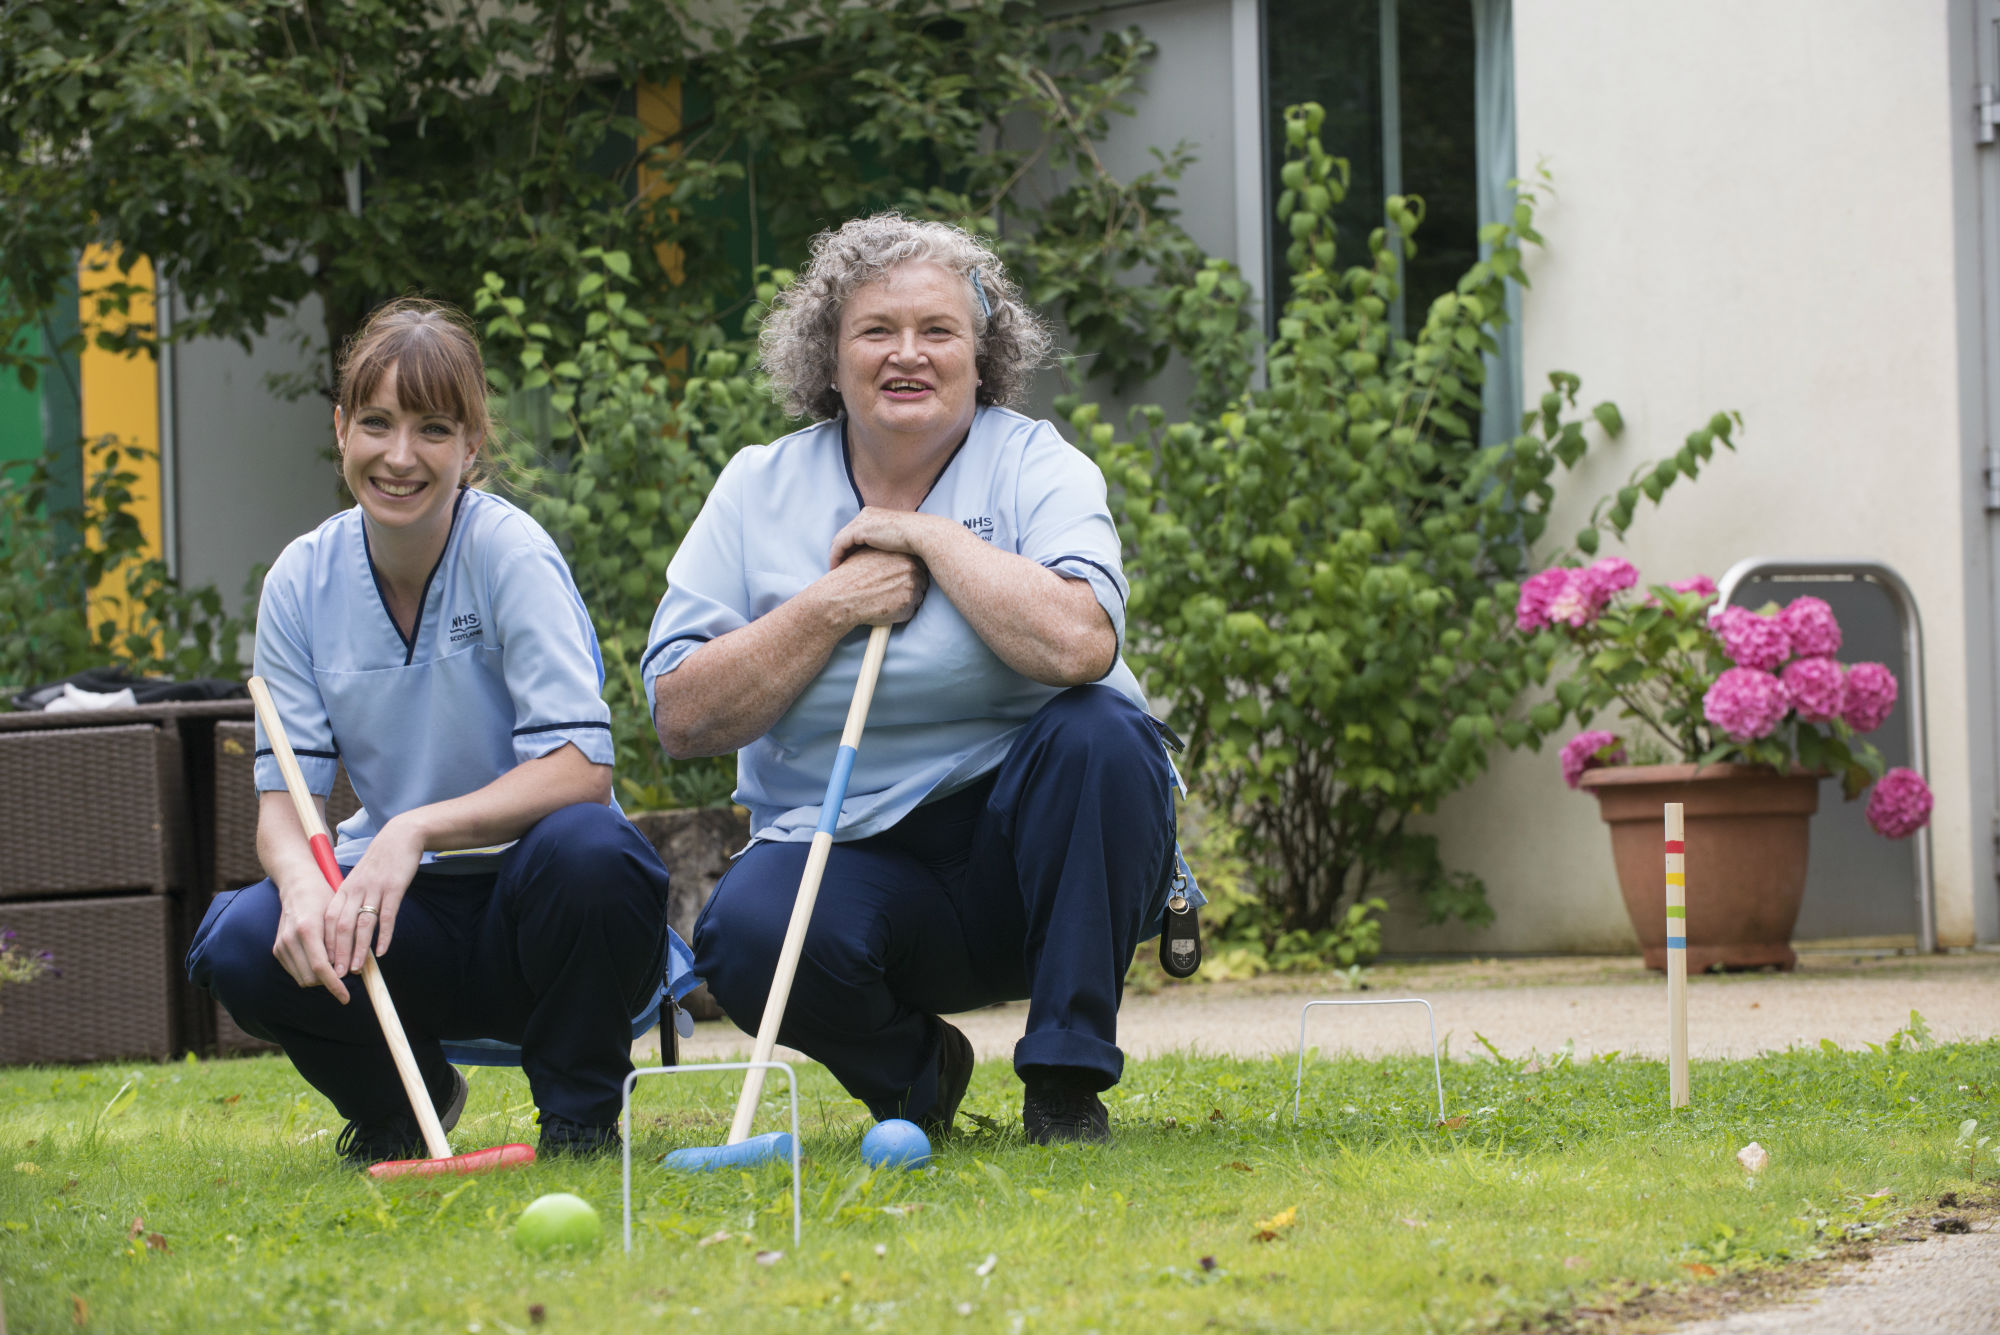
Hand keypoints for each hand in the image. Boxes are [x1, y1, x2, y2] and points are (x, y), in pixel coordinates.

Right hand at [271, 873, 348, 1003]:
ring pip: (302, 978)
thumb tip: (347, 970)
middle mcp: (290, 939)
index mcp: (307, 930)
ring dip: (319, 979)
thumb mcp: (337, 916)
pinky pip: (295, 972)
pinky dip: (309, 973)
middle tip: (345, 975)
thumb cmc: (323, 899)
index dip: (334, 985)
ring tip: (334, 967)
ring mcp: (281, 945)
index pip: (321, 968)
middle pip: (310, 977)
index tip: (346, 997)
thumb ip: (340, 942)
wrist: (297, 888)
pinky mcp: (277, 949)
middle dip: (329, 982)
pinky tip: (321, 962)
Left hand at [326, 817, 422, 972]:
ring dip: (357, 949)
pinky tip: (382, 951)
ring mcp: (374, 889)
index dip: (325, 944)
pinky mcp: (394, 888)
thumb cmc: (380, 862)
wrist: (400, 837)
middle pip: (341, 926)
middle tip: (336, 975)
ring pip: (362, 924)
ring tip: (355, 969)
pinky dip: (383, 934)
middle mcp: (355, 890)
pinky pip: (387, 915)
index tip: (325, 964)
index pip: (328, 921)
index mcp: (344, 890)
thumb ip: (351, 901)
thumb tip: (346, 929)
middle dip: (337, 953)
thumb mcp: (359, 880)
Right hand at [814, 545, 927, 630]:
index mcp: (903, 553)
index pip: (918, 562)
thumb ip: (888, 552)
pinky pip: (911, 609)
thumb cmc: (852, 575)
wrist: (842, 595)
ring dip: (906, 598)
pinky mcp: (908, 605)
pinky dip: (901, 611)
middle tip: (891, 589)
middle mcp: (911, 568)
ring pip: (917, 595)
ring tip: (884, 598)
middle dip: (909, 585)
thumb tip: (899, 554)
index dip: (907, 571)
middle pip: (921, 578)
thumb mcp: (869, 554)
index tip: (896, 577)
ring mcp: (912, 586)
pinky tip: (884, 607)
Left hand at [830, 507, 947, 566]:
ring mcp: (861, 521)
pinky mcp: (858, 530)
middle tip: (837, 567)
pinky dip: (835, 557)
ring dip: (836, 555)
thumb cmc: (917, 541)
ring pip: (840, 540)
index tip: (848, 562)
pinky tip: (835, 569)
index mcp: (875, 514)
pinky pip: (839, 545)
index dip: (850, 547)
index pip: (856, 531)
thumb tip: (886, 557)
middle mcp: (866, 514)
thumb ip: (888, 543)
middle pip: (846, 534)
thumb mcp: (899, 539)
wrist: (922, 535)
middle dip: (840, 551)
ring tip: (834, 571)